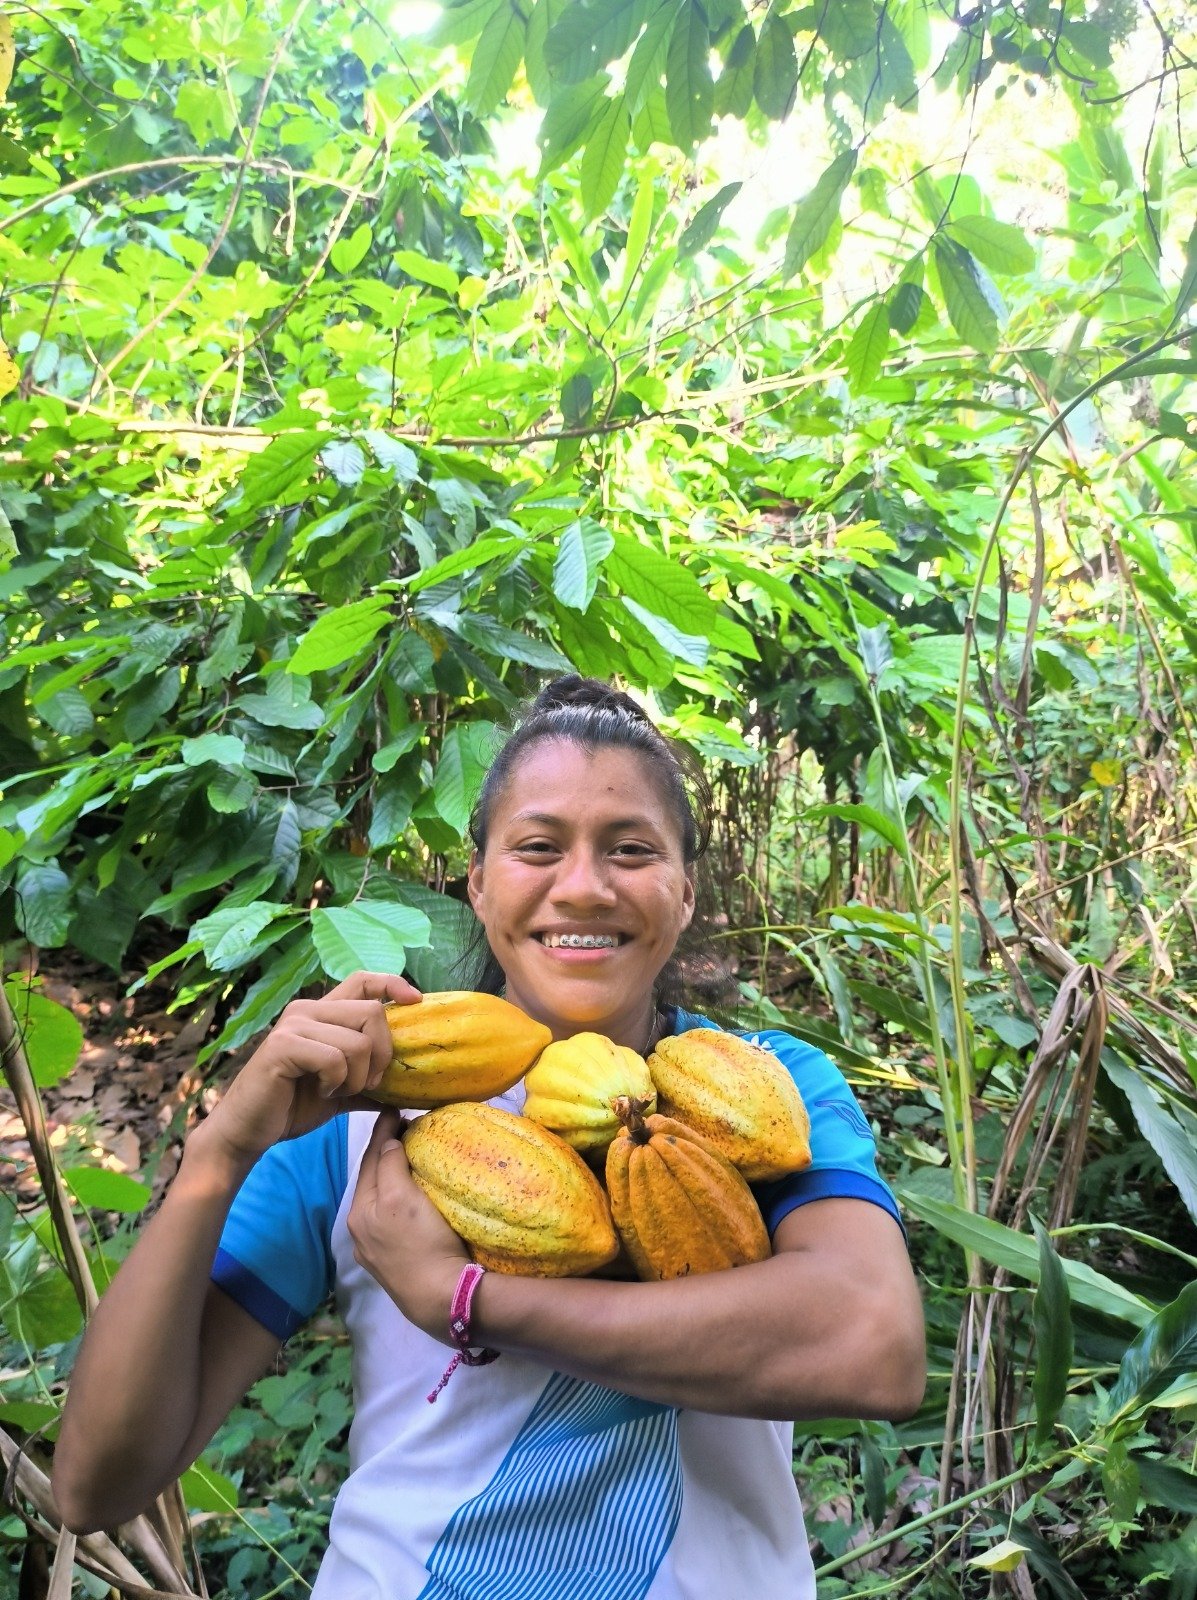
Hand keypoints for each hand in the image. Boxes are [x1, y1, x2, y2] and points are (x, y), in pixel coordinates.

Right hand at [201, 970, 421, 1165]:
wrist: (249, 1129)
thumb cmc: (293, 1105)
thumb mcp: (343, 1089)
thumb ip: (371, 1079)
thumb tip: (410, 1087)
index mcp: (322, 1012)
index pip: (363, 979)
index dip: (392, 983)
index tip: (416, 1001)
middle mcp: (307, 1010)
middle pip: (372, 1012)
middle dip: (382, 1054)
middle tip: (366, 1083)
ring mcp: (294, 1025)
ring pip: (358, 1042)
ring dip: (358, 1077)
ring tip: (336, 1090)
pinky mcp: (283, 1046)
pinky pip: (334, 1059)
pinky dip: (337, 1083)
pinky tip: (320, 1091)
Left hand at [347, 1107, 468, 1342]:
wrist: (440, 1297)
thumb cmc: (423, 1243)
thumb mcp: (402, 1197)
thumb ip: (391, 1166)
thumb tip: (390, 1142)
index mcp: (360, 1211)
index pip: (371, 1159)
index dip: (382, 1132)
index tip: (394, 1109)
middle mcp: (360, 1229)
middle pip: (372, 1179)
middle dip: (383, 1152)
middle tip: (402, 1126)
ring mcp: (374, 1249)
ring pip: (379, 1199)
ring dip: (389, 1174)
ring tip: (406, 1154)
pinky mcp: (392, 1263)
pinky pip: (389, 1218)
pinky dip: (395, 1197)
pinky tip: (407, 1195)